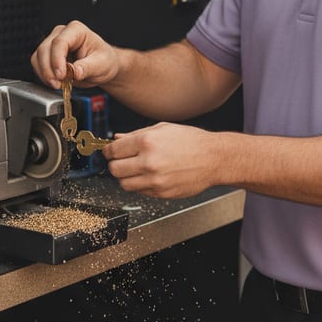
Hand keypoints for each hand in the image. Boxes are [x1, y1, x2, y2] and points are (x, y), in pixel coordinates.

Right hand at [30, 20, 119, 88]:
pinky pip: (38, 64)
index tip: (61, 75)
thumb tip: (75, 72)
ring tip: (58, 85)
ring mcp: (52, 43)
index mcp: (76, 30)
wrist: (102, 66)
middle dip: (48, 69)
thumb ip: (87, 67)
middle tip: (58, 84)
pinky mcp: (48, 54)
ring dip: (44, 74)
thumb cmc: (104, 60)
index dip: (57, 60)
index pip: (60, 42)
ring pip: (37, 57)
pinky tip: (55, 82)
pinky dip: (43, 75)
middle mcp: (61, 33)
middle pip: (44, 49)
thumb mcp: (101, 65)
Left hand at [103, 122, 217, 198]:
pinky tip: (151, 175)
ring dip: (126, 177)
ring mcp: (155, 180)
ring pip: (124, 184)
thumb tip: (117, 139)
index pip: (113, 150)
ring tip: (137, 169)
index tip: (109, 152)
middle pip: (114, 169)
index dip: (108, 151)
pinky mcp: (161, 193)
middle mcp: (149, 162)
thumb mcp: (163, 129)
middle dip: (115, 164)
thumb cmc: (191, 141)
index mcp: (147, 142)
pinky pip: (140, 191)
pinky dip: (141, 185)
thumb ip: (136, 135)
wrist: (213, 158)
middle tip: (122, 161)